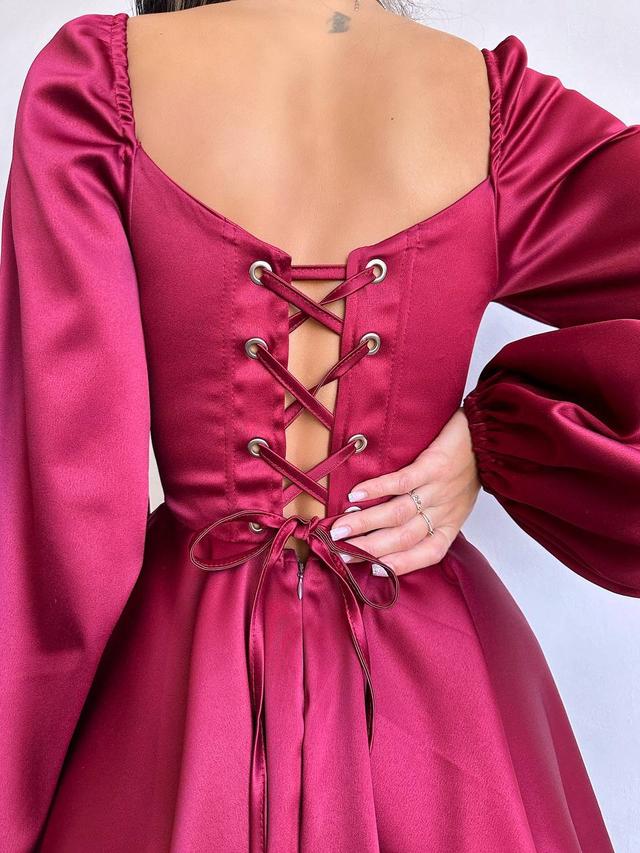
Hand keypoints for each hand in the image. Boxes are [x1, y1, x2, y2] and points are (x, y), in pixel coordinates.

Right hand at [329, 407, 480, 575]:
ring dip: (365, 523)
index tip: (371, 570)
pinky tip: (356, 494)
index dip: (398, 565)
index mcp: (451, 525)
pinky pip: (402, 482)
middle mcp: (444, 511)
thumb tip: (392, 530)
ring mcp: (438, 489)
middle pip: (403, 537)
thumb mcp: (457, 502)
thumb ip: (432, 518)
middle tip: (340, 551)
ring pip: (398, 513)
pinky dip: (377, 489)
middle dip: (369, 548)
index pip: (426, 554)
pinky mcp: (433, 465)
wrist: (489, 434)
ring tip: (340, 528)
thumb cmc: (468, 468)